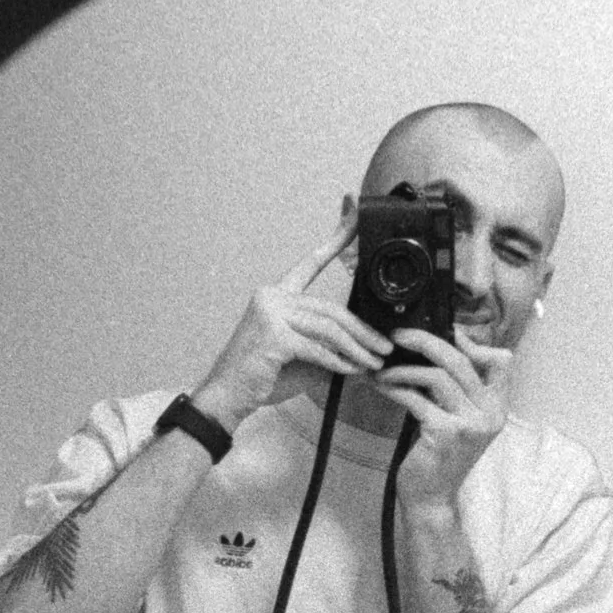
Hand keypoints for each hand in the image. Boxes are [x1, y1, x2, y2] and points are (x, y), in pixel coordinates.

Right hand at [192, 213, 391, 431]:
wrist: (226, 398)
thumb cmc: (261, 376)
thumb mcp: (299, 353)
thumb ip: (325, 342)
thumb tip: (364, 344)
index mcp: (276, 294)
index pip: (310, 263)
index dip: (336, 239)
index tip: (354, 214)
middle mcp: (272, 296)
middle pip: (330, 308)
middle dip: (362, 330)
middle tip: (385, 347)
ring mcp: (270, 313)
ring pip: (328, 327)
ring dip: (357, 349)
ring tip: (375, 363)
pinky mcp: (273, 335)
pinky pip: (317, 348)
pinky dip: (338, 362)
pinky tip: (351, 371)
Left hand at [372, 324, 511, 510]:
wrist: (432, 497)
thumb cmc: (440, 455)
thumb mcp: (459, 419)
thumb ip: (458, 389)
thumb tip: (436, 344)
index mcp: (498, 407)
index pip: (501, 361)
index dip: (472, 342)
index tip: (441, 332)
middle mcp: (491, 414)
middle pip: (460, 361)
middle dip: (425, 342)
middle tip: (397, 336)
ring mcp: (470, 424)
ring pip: (437, 376)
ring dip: (403, 368)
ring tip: (382, 369)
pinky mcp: (446, 434)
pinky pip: (416, 398)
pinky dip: (394, 388)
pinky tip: (380, 385)